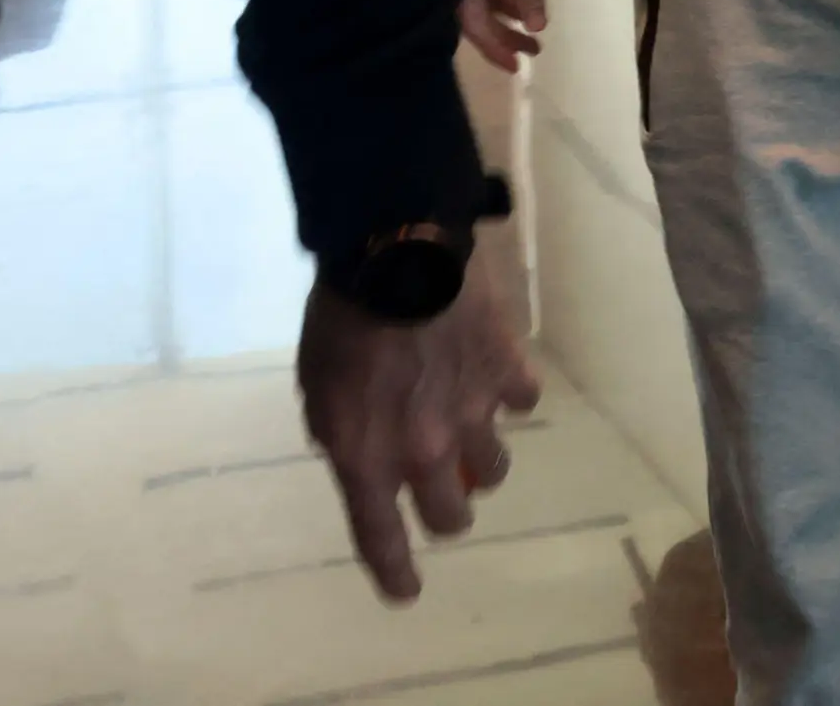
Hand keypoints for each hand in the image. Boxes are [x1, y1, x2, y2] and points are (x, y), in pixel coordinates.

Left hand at [298, 272, 541, 603]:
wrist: (394, 249)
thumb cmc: (339, 314)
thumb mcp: (316, 383)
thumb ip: (339, 428)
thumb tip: (361, 451)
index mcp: (366, 457)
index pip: (381, 538)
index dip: (396, 571)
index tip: (406, 591)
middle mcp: (423, 450)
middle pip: (452, 516)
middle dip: (449, 509)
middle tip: (446, 487)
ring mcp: (472, 415)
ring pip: (495, 469)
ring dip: (481, 455)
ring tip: (471, 426)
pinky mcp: (506, 374)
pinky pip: (522, 403)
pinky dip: (510, 393)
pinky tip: (496, 374)